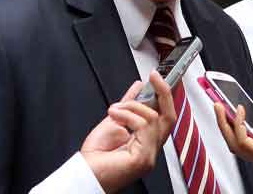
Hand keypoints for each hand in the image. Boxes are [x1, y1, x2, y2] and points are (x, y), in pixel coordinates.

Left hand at [81, 72, 176, 192]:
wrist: (83, 176)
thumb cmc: (94, 158)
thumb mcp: (114, 120)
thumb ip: (128, 104)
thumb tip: (139, 87)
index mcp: (147, 140)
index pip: (165, 116)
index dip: (165, 95)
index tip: (158, 77)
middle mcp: (152, 148)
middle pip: (170, 116)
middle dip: (164, 92)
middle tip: (155, 76)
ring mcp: (150, 155)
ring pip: (154, 118)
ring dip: (131, 107)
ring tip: (114, 110)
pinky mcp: (144, 158)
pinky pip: (144, 127)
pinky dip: (128, 116)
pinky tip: (114, 116)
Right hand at [214, 104, 252, 184]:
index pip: (238, 137)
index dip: (228, 124)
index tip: (223, 109)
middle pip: (230, 140)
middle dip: (221, 122)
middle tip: (216, 105)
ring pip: (231, 140)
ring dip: (223, 122)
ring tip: (221, 106)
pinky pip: (242, 139)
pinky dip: (237, 125)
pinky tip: (239, 113)